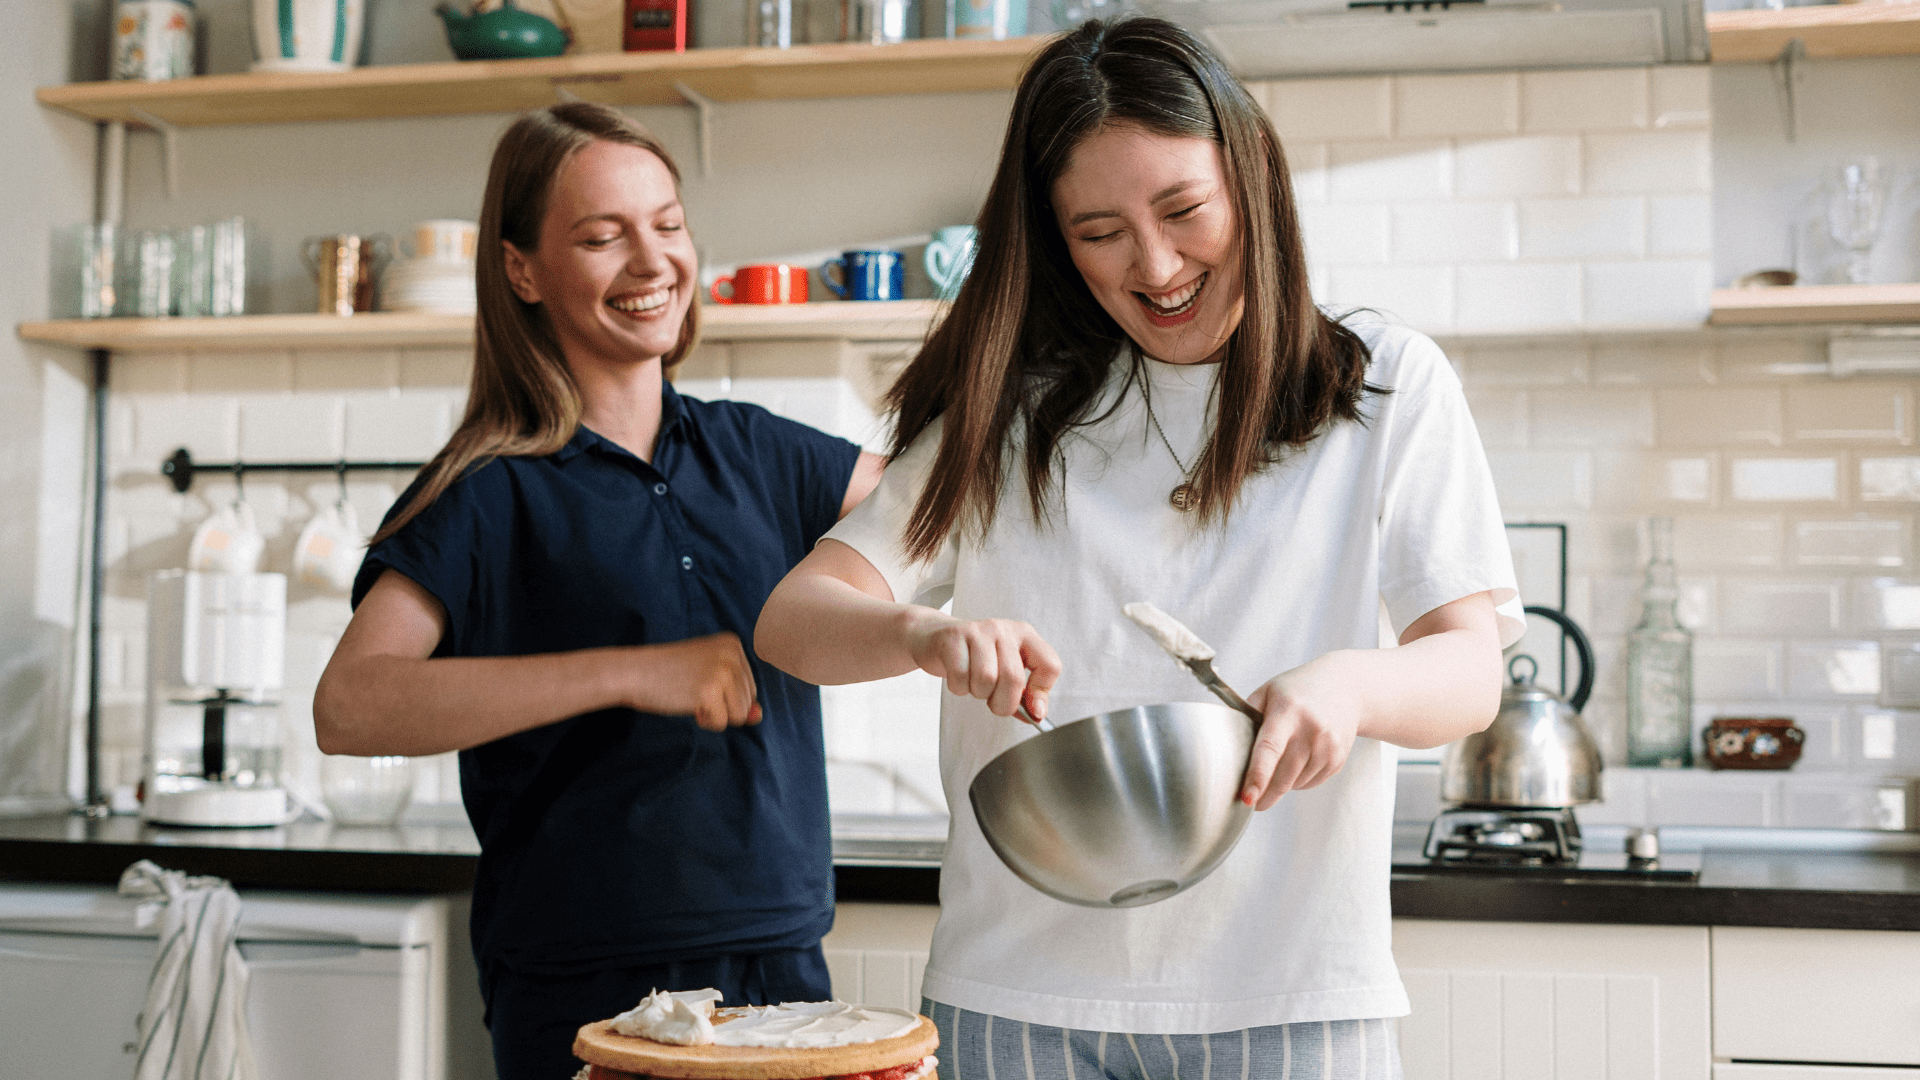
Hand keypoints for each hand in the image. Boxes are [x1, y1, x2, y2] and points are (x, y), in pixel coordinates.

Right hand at [626, 634, 762, 731]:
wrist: (635, 672)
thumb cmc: (670, 675)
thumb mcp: (709, 677)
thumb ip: (738, 695)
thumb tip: (758, 716)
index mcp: (733, 644)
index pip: (750, 687)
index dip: (726, 696)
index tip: (700, 680)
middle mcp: (732, 654)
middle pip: (748, 701)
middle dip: (722, 706)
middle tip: (693, 689)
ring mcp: (722, 671)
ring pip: (738, 715)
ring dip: (715, 715)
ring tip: (692, 696)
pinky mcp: (710, 691)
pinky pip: (721, 723)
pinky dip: (705, 721)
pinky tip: (687, 703)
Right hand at [904, 612, 1061, 721]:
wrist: (933, 637)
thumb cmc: (974, 657)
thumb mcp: (1004, 669)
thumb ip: (1023, 693)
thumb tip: (1036, 714)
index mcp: (1024, 635)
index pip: (1049, 665)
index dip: (1041, 693)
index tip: (1032, 709)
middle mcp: (1003, 629)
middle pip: (1013, 678)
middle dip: (1003, 703)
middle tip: (994, 702)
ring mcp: (978, 631)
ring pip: (986, 679)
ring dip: (978, 693)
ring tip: (974, 683)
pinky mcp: (953, 638)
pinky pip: (960, 678)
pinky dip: (959, 688)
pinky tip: (959, 677)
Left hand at [1240, 657, 1360, 810]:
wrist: (1345, 688)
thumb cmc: (1298, 690)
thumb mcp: (1268, 692)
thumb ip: (1246, 715)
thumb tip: (1225, 744)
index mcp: (1288, 712)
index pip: (1269, 749)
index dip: (1257, 776)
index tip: (1247, 798)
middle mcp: (1311, 730)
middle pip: (1283, 776)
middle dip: (1264, 795)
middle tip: (1252, 802)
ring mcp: (1329, 747)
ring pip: (1296, 784)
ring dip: (1281, 785)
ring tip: (1279, 764)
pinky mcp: (1338, 759)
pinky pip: (1311, 783)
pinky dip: (1298, 781)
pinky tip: (1298, 762)